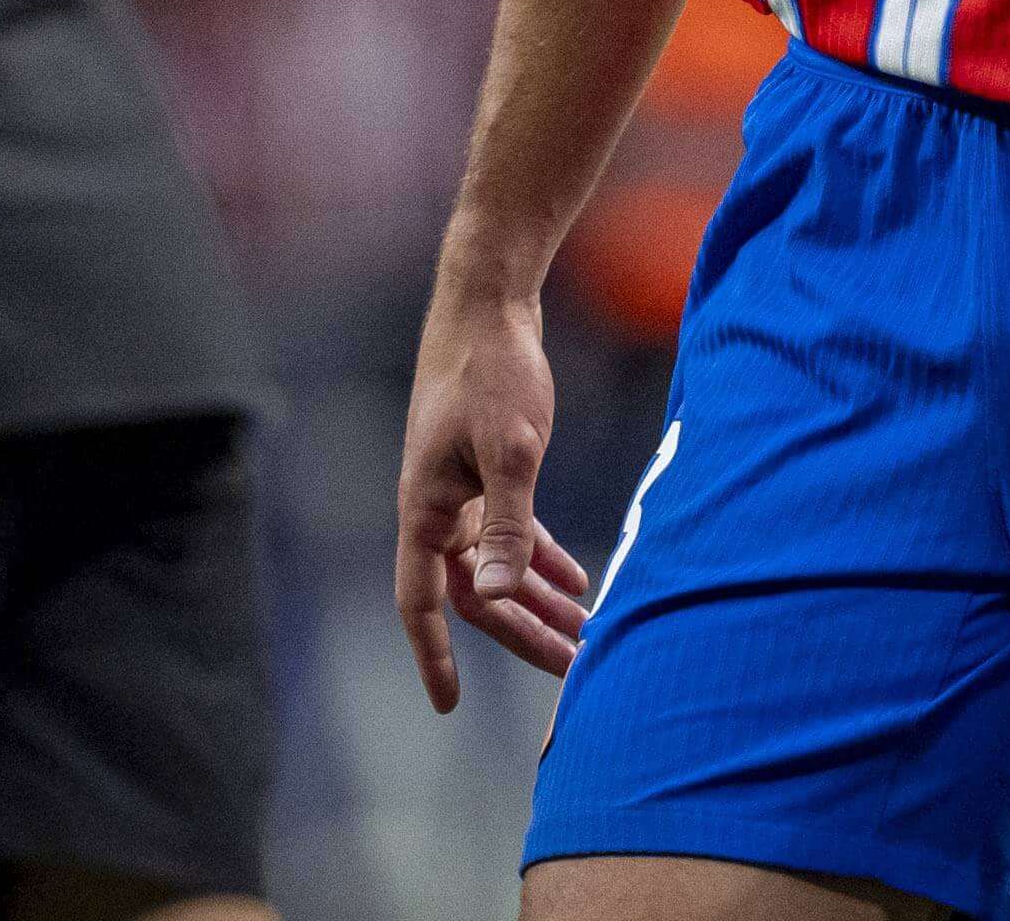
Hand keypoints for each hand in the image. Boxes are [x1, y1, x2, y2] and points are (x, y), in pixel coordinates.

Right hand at [393, 272, 593, 710]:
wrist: (489, 304)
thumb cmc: (493, 372)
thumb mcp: (512, 451)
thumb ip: (506, 526)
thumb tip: (493, 597)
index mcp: (426, 511)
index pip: (423, 604)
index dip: (434, 657)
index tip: (449, 705)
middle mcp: (436, 509)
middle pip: (474, 594)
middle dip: (523, 633)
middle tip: (573, 670)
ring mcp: (460, 490)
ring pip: (496, 566)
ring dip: (538, 599)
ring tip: (586, 634)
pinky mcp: (486, 469)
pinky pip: (510, 531)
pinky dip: (541, 557)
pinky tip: (577, 579)